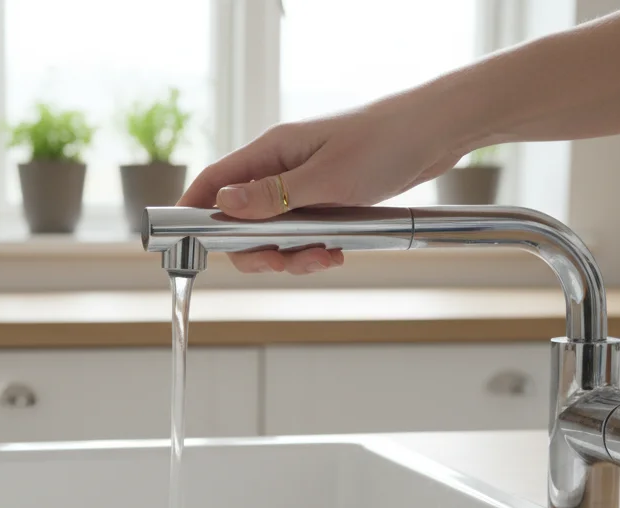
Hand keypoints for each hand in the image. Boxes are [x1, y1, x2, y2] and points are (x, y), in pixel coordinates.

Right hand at [178, 93, 472, 273]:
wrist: (435, 134)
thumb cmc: (384, 143)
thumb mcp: (326, 177)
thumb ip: (273, 196)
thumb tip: (223, 205)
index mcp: (271, 152)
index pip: (213, 183)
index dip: (193, 213)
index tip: (184, 246)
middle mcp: (280, 169)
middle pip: (240, 221)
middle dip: (257, 251)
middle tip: (283, 262)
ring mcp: (302, 187)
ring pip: (274, 235)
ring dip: (292, 256)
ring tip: (326, 256)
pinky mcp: (325, 201)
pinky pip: (303, 235)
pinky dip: (314, 251)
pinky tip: (338, 250)